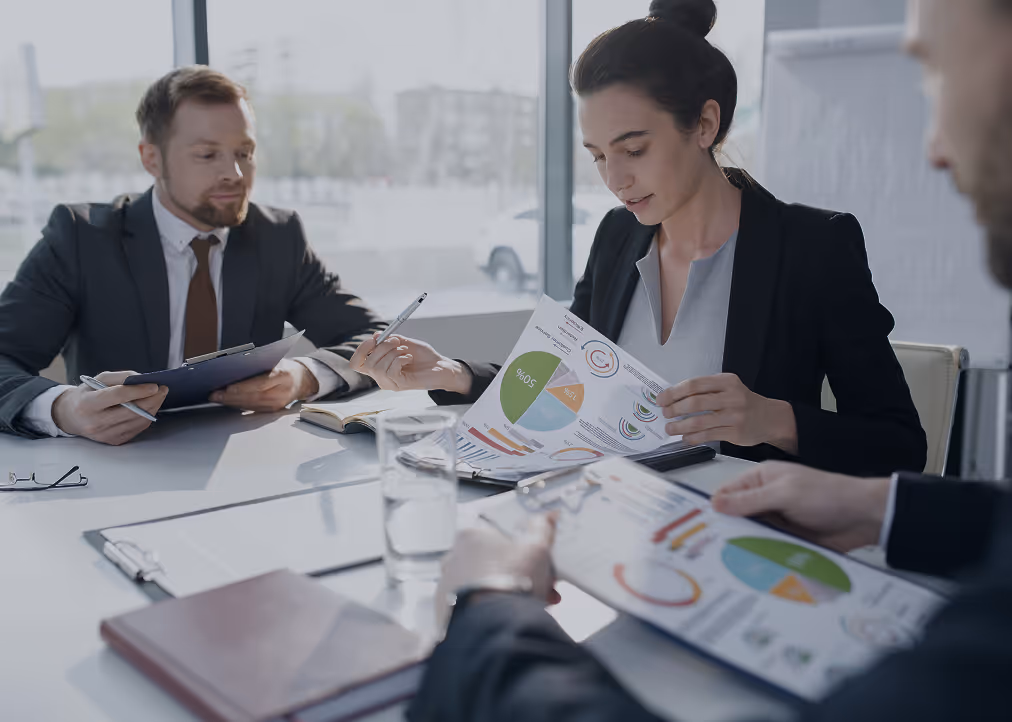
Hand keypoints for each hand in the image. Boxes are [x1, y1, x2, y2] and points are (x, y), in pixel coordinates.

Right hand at [52, 371, 168, 444]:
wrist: (71, 417)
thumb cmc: (86, 395)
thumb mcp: (97, 380)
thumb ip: (120, 377)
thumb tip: (142, 379)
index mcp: (87, 404)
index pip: (116, 396)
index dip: (138, 390)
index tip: (154, 385)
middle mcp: (95, 422)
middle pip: (131, 411)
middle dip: (152, 399)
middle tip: (163, 389)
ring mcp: (105, 435)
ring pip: (137, 421)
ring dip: (153, 407)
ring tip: (159, 396)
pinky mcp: (114, 441)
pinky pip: (137, 428)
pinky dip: (147, 417)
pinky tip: (150, 407)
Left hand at [209, 358, 317, 411]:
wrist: (301, 380)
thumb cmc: (285, 368)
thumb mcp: (275, 361)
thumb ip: (258, 364)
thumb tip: (234, 368)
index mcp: (283, 375)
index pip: (261, 383)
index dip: (243, 387)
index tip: (227, 388)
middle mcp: (282, 392)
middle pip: (253, 397)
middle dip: (231, 397)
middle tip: (215, 394)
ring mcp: (278, 404)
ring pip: (251, 405)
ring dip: (232, 402)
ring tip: (217, 398)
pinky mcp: (273, 411)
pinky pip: (253, 409)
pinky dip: (239, 406)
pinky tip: (228, 402)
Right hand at [350, 332, 471, 393]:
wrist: (441, 366)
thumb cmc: (423, 356)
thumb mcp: (404, 343)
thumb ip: (389, 339)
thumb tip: (376, 336)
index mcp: (378, 367)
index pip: (357, 363)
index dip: (361, 350)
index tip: (374, 339)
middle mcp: (381, 377)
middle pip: (368, 363)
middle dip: (382, 347)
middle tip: (397, 342)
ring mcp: (390, 383)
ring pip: (379, 367)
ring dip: (393, 353)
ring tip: (406, 352)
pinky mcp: (400, 385)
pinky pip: (391, 370)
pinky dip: (400, 359)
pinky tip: (409, 358)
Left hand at [436, 513, 558, 629]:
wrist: (496, 626)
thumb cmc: (514, 582)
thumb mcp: (537, 548)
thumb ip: (541, 528)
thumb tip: (547, 516)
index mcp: (471, 536)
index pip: (499, 537)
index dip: (524, 551)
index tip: (539, 564)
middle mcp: (453, 558)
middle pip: (492, 563)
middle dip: (520, 575)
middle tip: (543, 589)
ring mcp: (447, 587)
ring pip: (483, 586)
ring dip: (507, 594)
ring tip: (530, 608)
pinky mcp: (446, 612)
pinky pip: (472, 608)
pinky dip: (490, 612)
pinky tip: (510, 620)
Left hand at [658, 373, 797, 452]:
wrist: (770, 418)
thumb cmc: (743, 402)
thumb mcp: (728, 387)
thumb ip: (706, 390)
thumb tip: (674, 398)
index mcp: (726, 381)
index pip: (694, 385)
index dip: (674, 392)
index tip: (661, 399)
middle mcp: (731, 397)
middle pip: (695, 403)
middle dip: (675, 409)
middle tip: (665, 413)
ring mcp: (734, 416)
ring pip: (699, 422)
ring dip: (680, 426)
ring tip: (670, 428)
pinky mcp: (735, 432)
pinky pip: (708, 435)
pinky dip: (692, 437)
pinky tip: (685, 437)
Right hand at [712, 461, 890, 551]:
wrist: (864, 517)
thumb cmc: (827, 495)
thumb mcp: (785, 494)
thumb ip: (750, 500)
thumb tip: (715, 503)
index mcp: (761, 480)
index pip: (727, 493)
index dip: (714, 509)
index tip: (700, 528)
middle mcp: (765, 499)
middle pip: (736, 516)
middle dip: (726, 530)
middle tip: (709, 551)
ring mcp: (776, 520)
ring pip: (750, 534)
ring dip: (744, 545)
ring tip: (725, 563)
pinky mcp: (786, 539)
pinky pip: (766, 548)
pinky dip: (760, 556)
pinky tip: (748, 568)